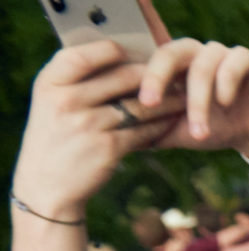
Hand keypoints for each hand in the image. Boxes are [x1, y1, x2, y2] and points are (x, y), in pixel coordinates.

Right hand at [13, 45, 179, 216]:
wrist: (47, 184)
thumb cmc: (55, 137)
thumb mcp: (52, 103)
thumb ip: (76, 81)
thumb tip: (120, 59)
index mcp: (49, 82)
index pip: (82, 55)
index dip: (111, 50)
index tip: (134, 52)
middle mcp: (66, 100)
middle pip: (121, 77)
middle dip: (153, 75)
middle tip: (174, 73)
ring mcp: (87, 124)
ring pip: (140, 105)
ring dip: (167, 101)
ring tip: (184, 97)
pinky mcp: (108, 148)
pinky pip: (144, 131)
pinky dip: (161, 126)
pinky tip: (173, 122)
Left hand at [135, 39, 248, 157]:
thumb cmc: (211, 129)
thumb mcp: (174, 132)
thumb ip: (147, 129)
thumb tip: (109, 139)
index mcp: (171, 65)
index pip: (147, 54)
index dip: (138, 69)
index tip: (132, 96)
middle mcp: (192, 52)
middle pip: (168, 53)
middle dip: (156, 78)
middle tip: (149, 103)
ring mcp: (219, 53)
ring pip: (202, 66)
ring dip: (198, 101)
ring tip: (200, 131)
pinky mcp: (246, 59)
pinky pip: (234, 62)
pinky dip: (227, 82)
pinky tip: (225, 103)